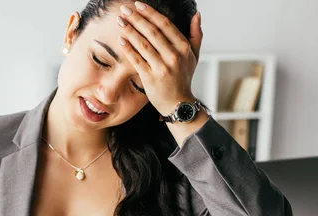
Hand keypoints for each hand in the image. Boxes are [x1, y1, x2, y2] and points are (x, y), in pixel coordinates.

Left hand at [117, 1, 202, 115]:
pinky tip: (121, 40)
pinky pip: (136, 60)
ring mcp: (162, 67)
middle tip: (124, 9)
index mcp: (184, 48)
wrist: (178, 104)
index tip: (138, 5)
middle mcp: (174, 56)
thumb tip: (197, 15)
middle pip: (152, 32)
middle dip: (136, 18)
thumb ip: (196, 35)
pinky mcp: (150, 78)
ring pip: (143, 44)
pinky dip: (128, 49)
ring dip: (130, 31)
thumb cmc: (183, 78)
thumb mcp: (194, 56)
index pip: (165, 25)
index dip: (150, 13)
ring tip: (120, 21)